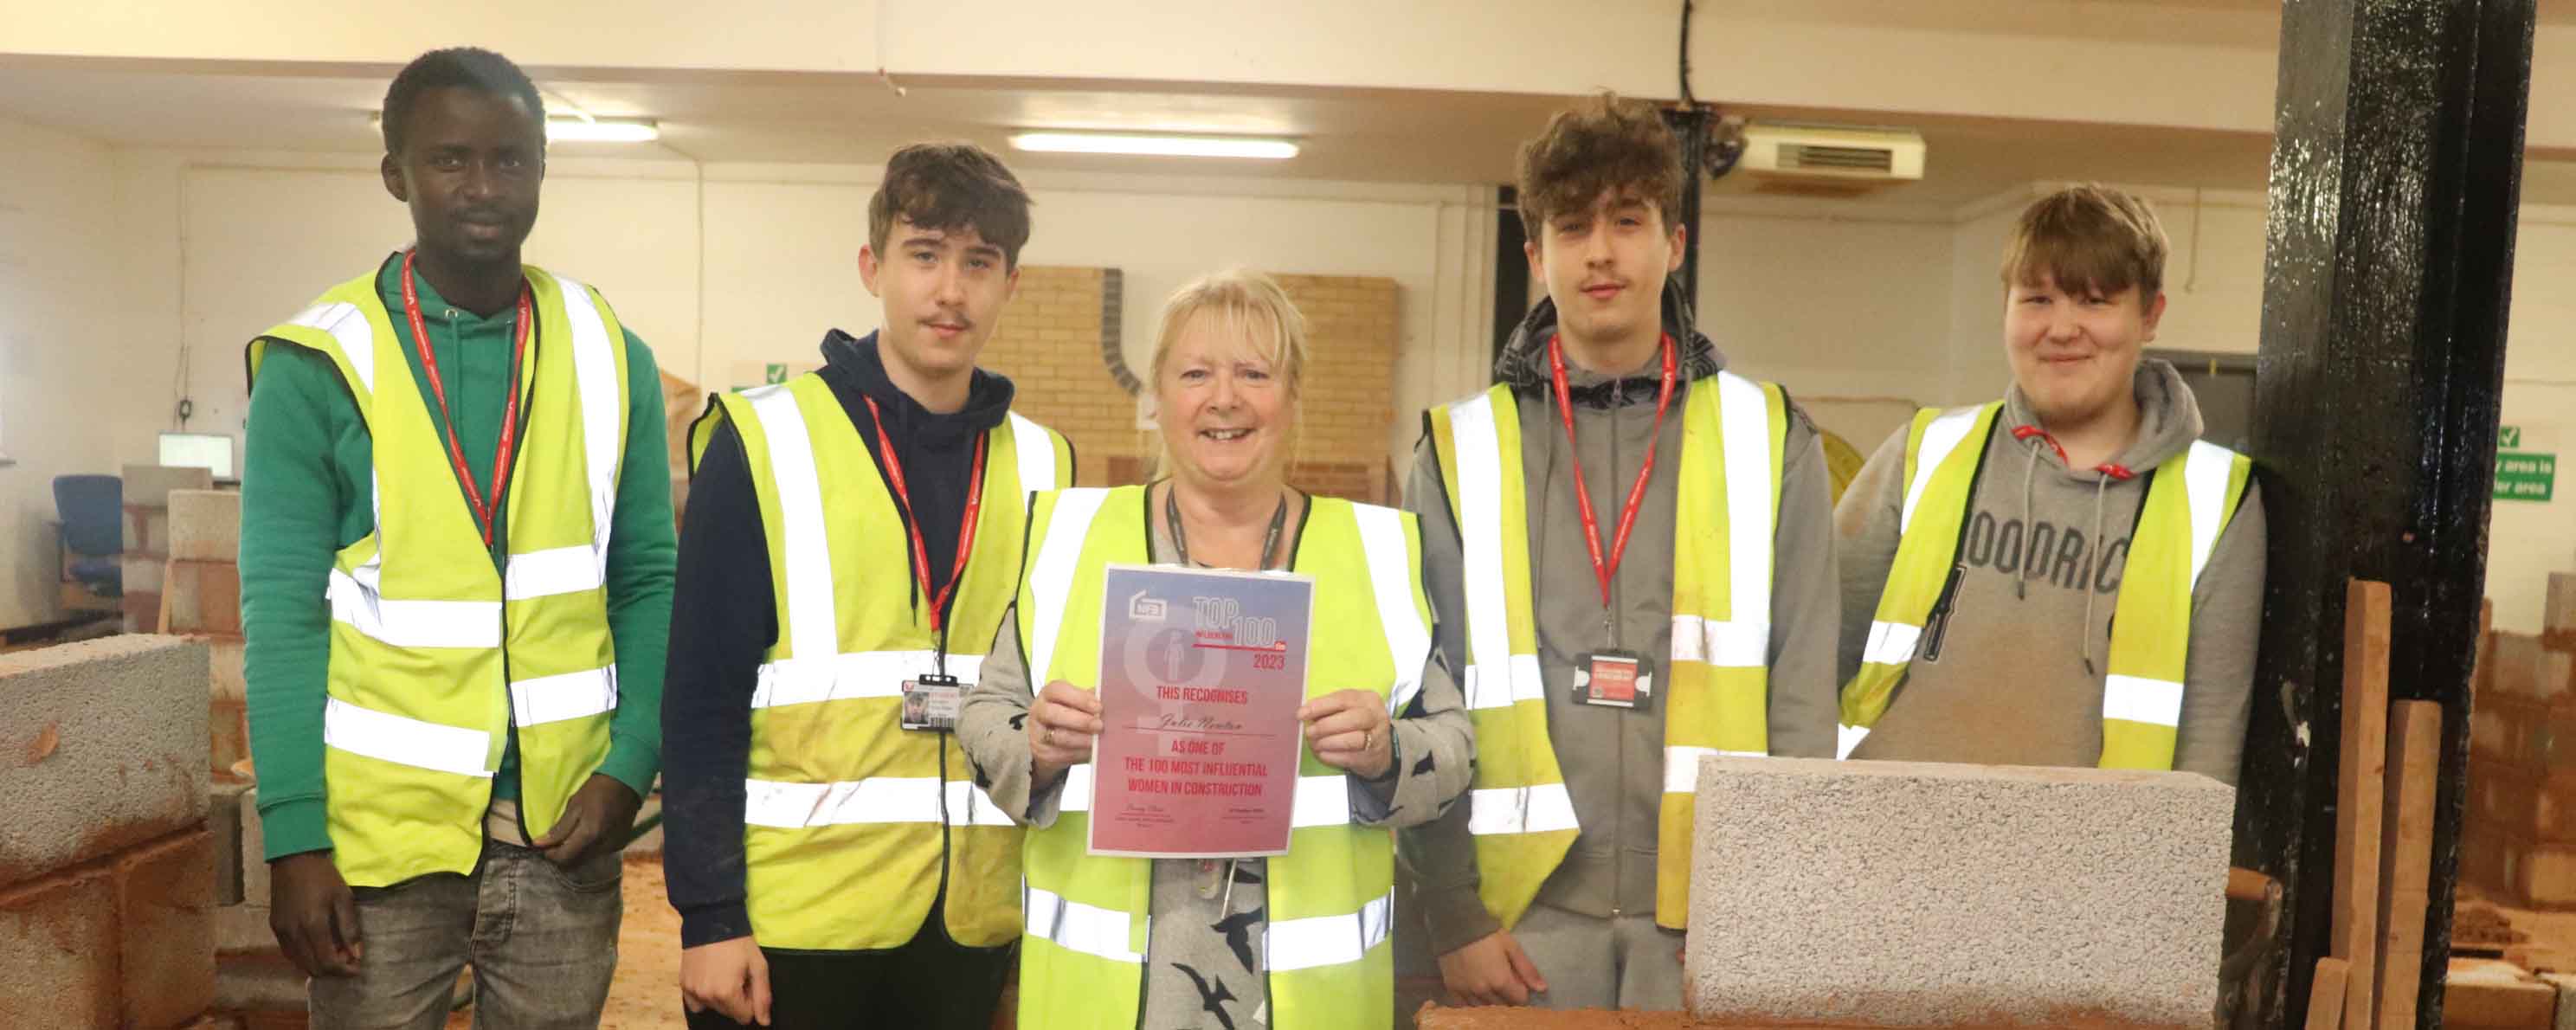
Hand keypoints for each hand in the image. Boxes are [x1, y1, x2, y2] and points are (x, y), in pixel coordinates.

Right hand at [269, 851, 362, 977]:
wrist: (293, 858)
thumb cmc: (323, 876)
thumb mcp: (343, 898)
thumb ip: (350, 928)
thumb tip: (356, 954)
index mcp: (313, 925)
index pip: (328, 962)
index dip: (344, 971)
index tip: (357, 968)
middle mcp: (294, 933)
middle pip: (313, 968)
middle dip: (333, 971)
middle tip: (347, 961)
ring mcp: (281, 931)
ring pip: (299, 963)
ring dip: (318, 965)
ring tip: (334, 955)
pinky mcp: (274, 927)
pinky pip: (289, 953)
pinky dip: (304, 958)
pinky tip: (317, 949)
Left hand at [533, 774, 643, 867]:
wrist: (627, 783)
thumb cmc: (597, 791)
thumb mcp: (574, 806)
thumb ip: (559, 829)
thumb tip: (538, 844)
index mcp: (589, 835)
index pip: (564, 857)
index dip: (551, 855)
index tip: (544, 846)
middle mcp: (602, 846)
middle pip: (576, 862)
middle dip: (563, 855)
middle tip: (555, 843)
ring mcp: (613, 847)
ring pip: (587, 859)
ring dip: (576, 853)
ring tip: (570, 840)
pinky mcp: (620, 845)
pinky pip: (599, 854)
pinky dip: (589, 849)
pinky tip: (587, 837)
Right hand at [680, 935, 771, 1025]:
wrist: (711, 920)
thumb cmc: (739, 942)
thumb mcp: (758, 965)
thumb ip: (762, 995)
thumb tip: (764, 1022)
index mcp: (727, 993)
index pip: (744, 1016)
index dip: (750, 1000)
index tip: (748, 982)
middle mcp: (707, 996)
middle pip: (728, 1012)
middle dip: (736, 998)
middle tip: (737, 975)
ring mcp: (692, 991)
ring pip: (713, 1007)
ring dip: (720, 997)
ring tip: (724, 973)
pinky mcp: (683, 984)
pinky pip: (695, 1002)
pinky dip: (704, 996)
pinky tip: (709, 979)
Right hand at [1029, 680, 1103, 782]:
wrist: (1047, 740)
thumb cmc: (1066, 716)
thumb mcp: (1075, 703)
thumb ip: (1088, 700)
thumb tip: (1108, 699)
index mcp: (1048, 694)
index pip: (1058, 690)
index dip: (1079, 698)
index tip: (1098, 706)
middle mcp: (1039, 711)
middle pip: (1054, 713)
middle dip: (1080, 720)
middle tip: (1099, 725)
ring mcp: (1038, 733)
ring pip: (1058, 737)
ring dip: (1081, 739)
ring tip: (1097, 740)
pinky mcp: (1043, 753)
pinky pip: (1062, 753)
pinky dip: (1079, 753)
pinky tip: (1091, 751)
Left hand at [1300, 690, 1393, 778]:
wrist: (1381, 749)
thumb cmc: (1358, 724)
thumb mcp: (1350, 709)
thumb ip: (1330, 708)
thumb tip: (1305, 713)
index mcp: (1368, 699)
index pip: (1342, 699)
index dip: (1320, 706)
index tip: (1302, 714)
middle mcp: (1375, 717)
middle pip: (1350, 719)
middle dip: (1325, 726)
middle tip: (1309, 732)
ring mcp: (1376, 738)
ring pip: (1351, 740)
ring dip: (1328, 742)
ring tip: (1315, 744)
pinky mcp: (1371, 757)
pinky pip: (1349, 757)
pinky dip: (1332, 756)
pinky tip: (1322, 754)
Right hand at [1437, 929, 1546, 1005]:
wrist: (1456, 926)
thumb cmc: (1488, 934)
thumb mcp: (1511, 947)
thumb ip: (1527, 969)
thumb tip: (1542, 988)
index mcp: (1501, 981)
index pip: (1519, 1000)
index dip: (1521, 991)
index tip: (1517, 981)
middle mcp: (1484, 991)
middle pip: (1503, 1005)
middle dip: (1507, 997)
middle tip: (1504, 983)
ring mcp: (1467, 992)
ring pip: (1485, 1008)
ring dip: (1491, 1001)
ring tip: (1490, 988)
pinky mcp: (1453, 989)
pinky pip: (1465, 1006)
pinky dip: (1473, 1003)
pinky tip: (1475, 994)